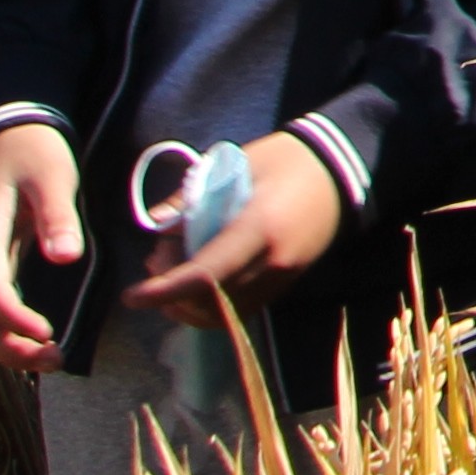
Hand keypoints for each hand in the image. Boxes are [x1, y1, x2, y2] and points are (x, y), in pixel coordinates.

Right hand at [0, 124, 83, 369]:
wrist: (5, 136)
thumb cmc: (31, 151)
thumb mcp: (51, 173)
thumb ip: (57, 214)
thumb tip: (66, 257)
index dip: (13, 319)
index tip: (47, 333)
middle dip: (11, 347)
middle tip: (57, 358)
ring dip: (9, 348)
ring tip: (52, 359)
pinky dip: (9, 334)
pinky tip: (37, 343)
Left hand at [125, 130, 343, 325]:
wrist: (343, 168)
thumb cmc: (288, 159)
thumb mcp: (237, 164)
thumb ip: (193, 196)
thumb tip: (156, 224)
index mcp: (259, 228)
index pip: (205, 275)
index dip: (165, 291)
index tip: (132, 297)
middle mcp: (273, 262)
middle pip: (211, 302)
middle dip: (171, 296)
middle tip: (156, 261)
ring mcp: (284, 276)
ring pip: (226, 315)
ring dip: (189, 306)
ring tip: (172, 274)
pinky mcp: (288, 282)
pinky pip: (242, 310)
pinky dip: (212, 307)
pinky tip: (197, 283)